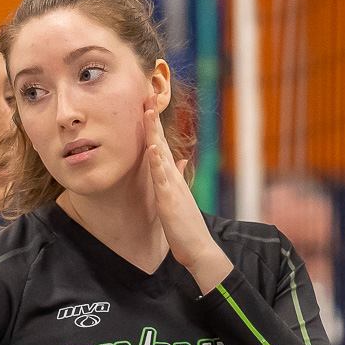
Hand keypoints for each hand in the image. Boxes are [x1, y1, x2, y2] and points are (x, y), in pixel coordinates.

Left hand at [144, 103, 232, 293]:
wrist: (198, 248)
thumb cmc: (186, 226)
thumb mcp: (180, 197)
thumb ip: (178, 177)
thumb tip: (178, 160)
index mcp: (172, 177)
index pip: (161, 146)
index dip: (154, 126)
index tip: (146, 107)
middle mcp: (173, 177)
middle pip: (161, 142)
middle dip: (153, 120)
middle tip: (146, 97)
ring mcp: (172, 186)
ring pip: (161, 154)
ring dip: (154, 133)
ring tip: (147, 112)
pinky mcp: (169, 199)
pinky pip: (162, 178)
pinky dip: (157, 161)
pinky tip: (152, 148)